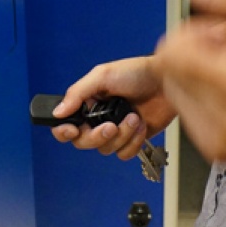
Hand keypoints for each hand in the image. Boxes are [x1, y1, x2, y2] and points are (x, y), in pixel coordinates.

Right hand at [50, 56, 176, 161]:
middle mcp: (99, 118)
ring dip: (122, 135)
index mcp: (88, 102)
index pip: (66, 124)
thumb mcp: (103, 75)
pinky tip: (141, 125)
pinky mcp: (132, 139)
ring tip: (134, 116)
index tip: (72, 130)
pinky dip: (133, 141)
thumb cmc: (137, 72)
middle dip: (98, 136)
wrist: (167, 81)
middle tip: (111, 126)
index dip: (64, 131)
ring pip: (106, 149)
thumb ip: (78, 93)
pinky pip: (124, 153)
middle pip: (84, 142)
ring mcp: (116, 130)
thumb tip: (58, 112)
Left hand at [154, 0, 225, 161]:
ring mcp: (221, 143)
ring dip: (196, 72)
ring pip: (175, 92)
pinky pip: (188, 112)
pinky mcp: (221, 152)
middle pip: (168, 73)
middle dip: (192, 50)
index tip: (222, 28)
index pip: (170, 57)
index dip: (189, 32)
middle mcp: (224, 123)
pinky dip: (203, 93)